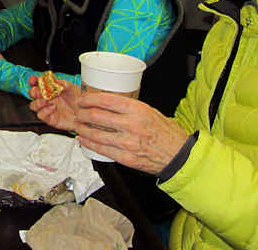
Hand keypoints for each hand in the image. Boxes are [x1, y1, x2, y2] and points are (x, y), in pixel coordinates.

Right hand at [28, 76, 79, 131]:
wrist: (86, 112)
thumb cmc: (79, 99)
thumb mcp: (72, 88)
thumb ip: (62, 83)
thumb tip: (53, 80)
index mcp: (50, 89)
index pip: (37, 83)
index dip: (32, 81)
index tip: (33, 80)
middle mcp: (47, 98)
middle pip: (32, 94)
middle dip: (34, 92)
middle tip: (40, 91)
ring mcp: (47, 108)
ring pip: (33, 105)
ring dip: (38, 102)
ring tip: (46, 100)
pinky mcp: (50, 118)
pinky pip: (41, 115)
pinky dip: (44, 111)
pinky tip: (52, 108)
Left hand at [73, 92, 188, 174]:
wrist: (179, 156)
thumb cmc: (167, 133)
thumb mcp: (151, 112)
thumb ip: (130, 108)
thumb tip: (109, 104)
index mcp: (138, 110)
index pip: (106, 100)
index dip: (90, 99)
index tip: (83, 99)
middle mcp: (132, 125)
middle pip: (97, 116)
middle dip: (82, 113)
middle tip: (78, 113)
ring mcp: (128, 142)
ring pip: (96, 133)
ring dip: (82, 128)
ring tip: (77, 125)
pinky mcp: (126, 158)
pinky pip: (102, 149)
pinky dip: (89, 143)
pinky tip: (83, 139)